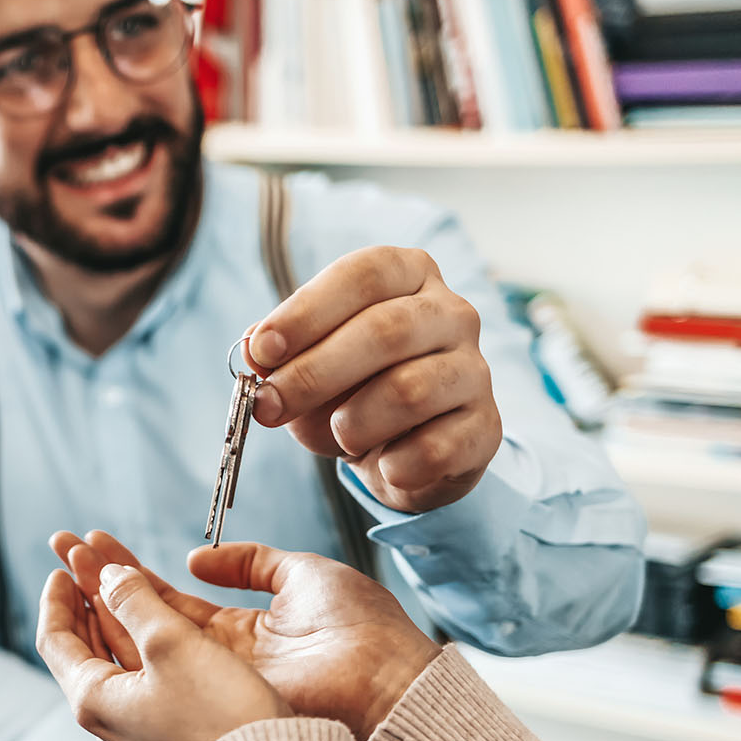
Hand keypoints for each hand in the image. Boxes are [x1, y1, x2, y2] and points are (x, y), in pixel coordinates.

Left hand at [36, 564, 289, 740]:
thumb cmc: (220, 715)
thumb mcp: (170, 643)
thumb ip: (134, 601)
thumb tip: (109, 574)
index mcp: (95, 698)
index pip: (54, 640)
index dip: (55, 598)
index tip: (61, 568)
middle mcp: (111, 709)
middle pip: (81, 642)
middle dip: (83, 595)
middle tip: (83, 560)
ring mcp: (139, 712)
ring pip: (113, 648)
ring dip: (111, 605)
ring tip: (111, 570)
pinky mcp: (169, 710)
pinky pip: (142, 659)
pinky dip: (139, 626)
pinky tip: (148, 605)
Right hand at [50, 531, 440, 739]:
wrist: (385, 675)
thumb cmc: (363, 630)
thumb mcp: (302, 574)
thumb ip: (250, 562)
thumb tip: (197, 557)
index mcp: (247, 632)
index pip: (175, 600)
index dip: (135, 572)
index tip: (101, 544)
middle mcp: (220, 658)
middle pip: (147, 615)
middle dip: (103, 578)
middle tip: (66, 546)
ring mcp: (213, 677)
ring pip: (143, 635)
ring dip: (100, 596)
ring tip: (67, 561)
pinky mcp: (211, 691)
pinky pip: (157, 658)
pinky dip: (120, 625)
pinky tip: (92, 596)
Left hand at [243, 246, 500, 512]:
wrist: (404, 449)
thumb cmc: (349, 389)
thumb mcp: (306, 362)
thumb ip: (279, 353)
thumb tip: (254, 349)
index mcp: (408, 274)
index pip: (362, 276)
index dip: (307, 313)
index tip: (262, 351)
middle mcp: (452, 313)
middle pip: (386, 331)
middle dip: (315, 374)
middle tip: (269, 406)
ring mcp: (475, 370)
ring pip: (409, 391)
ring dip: (353, 423)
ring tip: (339, 435)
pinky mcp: (486, 427)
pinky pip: (435, 449)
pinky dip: (393, 465)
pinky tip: (381, 465)